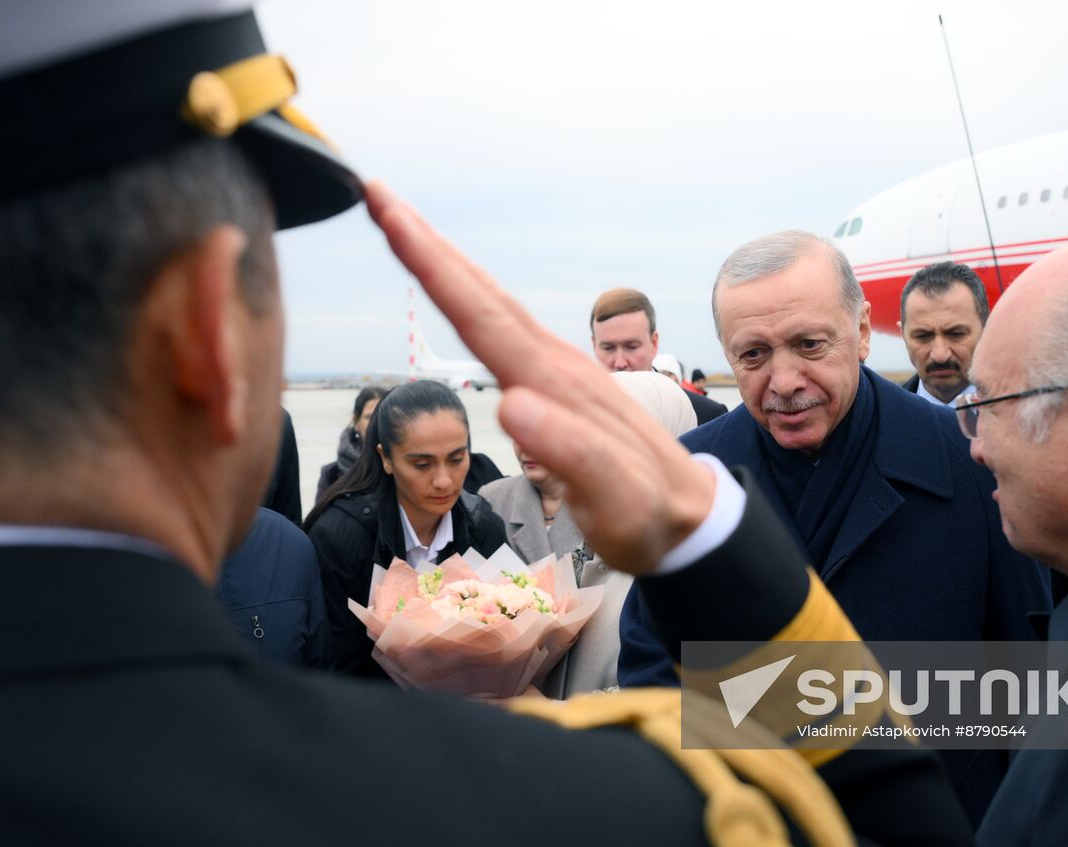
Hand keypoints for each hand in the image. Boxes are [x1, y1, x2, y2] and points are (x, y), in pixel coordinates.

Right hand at [365, 182, 714, 575]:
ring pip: (491, 306)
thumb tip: (511, 404)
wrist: (690, 515)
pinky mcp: (558, 385)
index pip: (482, 316)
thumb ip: (572, 452)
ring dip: (446, 266)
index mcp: (558, 384)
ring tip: (405, 229)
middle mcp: (555, 365)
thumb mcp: (617, 497)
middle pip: (480, 295)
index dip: (432, 266)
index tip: (390, 216)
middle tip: (378, 195)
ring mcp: (558, 371)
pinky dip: (470, 302)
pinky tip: (460, 296)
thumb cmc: (651, 512)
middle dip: (427, 245)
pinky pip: (503, 331)